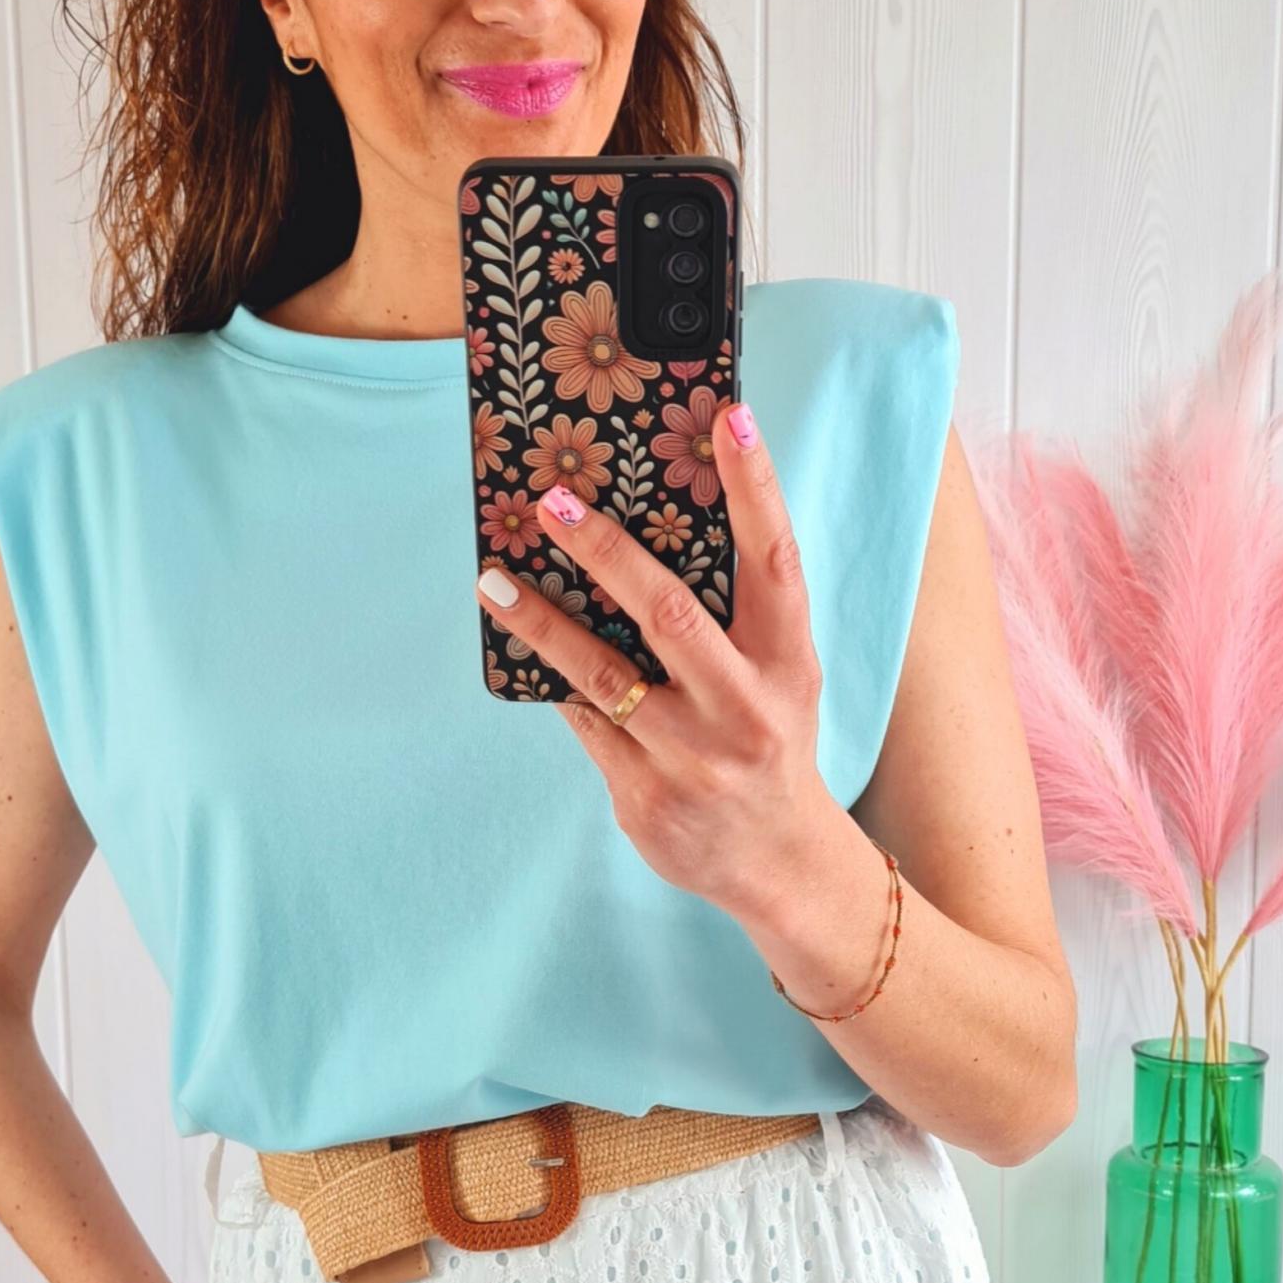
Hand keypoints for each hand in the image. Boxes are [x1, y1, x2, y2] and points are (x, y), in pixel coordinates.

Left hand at [474, 399, 837, 926]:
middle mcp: (745, 709)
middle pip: (669, 614)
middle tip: (554, 503)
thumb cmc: (768, 743)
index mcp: (789, 664)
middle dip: (607, 553)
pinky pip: (585, 723)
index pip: (775, 560)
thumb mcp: (779, 678)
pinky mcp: (644, 798)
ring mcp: (692, 759)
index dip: (755, 487)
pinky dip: (555, 683)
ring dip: (541, 622)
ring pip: (603, 675)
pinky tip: (521, 648)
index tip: (728, 419)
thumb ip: (734, 617)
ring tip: (493, 581)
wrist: (777, 863)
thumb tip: (641, 537)